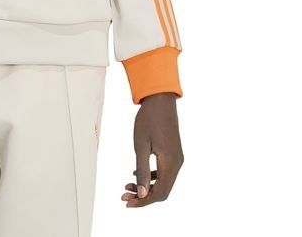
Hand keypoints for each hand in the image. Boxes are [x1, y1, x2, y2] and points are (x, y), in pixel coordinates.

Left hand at [121, 92, 182, 207]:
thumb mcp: (141, 145)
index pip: (160, 193)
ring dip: (147, 187)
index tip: (127, 202)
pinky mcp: (174, 153)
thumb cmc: (148, 119)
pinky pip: (164, 172)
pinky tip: (137, 174)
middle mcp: (177, 163)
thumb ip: (143, 170)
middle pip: (162, 191)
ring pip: (164, 182)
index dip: (143, 201)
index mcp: (171, 163)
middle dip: (144, 196)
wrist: (160, 100)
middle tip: (125, 194)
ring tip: (128, 185)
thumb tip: (142, 194)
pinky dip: (152, 177)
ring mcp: (177, 158)